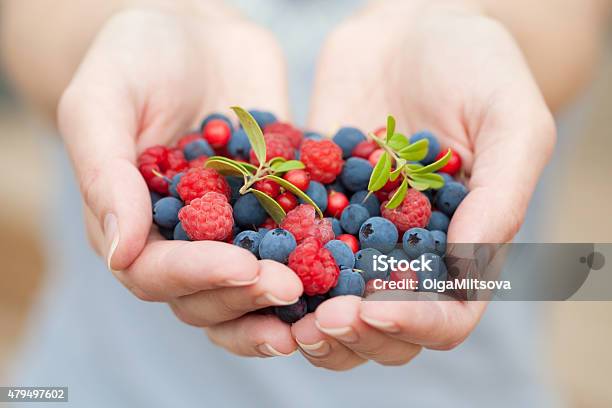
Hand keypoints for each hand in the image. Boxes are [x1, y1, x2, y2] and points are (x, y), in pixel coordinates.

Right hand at [58, 7, 301, 356]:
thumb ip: (105, 173)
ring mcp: (234, 228)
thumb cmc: (135, 58)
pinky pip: (297, 243)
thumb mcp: (102, 102)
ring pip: (252, 287)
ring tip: (321, 301)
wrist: (196, 32)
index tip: (241, 266)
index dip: (197, 277)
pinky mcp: (276, 208)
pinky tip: (350, 265)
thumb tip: (119, 253)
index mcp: (134, 225)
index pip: (156, 273)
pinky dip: (321, 261)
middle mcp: (184, 239)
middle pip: (208, 295)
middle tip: (289, 285)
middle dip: (247, 297)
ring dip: (283, 301)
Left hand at [294, 1, 555, 368]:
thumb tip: (466, 269)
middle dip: (351, 334)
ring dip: (305, 317)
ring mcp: (354, 232)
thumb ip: (499, 196)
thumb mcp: (511, 122)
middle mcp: (404, 251)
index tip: (373, 310)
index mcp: (461, 247)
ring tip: (280, 306)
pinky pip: (288, 245)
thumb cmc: (476, 66)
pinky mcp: (312, 204)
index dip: (413, 326)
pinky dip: (268, 261)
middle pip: (381, 326)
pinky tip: (246, 259)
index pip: (445, 316)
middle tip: (318, 322)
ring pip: (329, 303)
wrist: (411, 25)